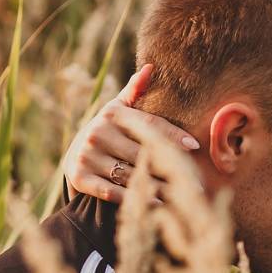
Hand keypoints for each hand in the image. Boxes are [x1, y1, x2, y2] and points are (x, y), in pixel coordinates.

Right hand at [62, 64, 200, 202]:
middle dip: (171, 168)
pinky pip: (113, 191)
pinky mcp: (80, 177)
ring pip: (131, 174)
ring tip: (183, 197)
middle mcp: (97, 133)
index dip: (172, 135)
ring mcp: (87, 155)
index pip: (149, 125)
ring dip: (159, 187)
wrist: (76, 154)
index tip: (194, 146)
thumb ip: (135, 92)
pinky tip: (158, 205)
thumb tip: (151, 67)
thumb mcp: (118, 110)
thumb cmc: (108, 131)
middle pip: (144, 153)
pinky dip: (135, 199)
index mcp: (111, 115)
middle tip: (196, 181)